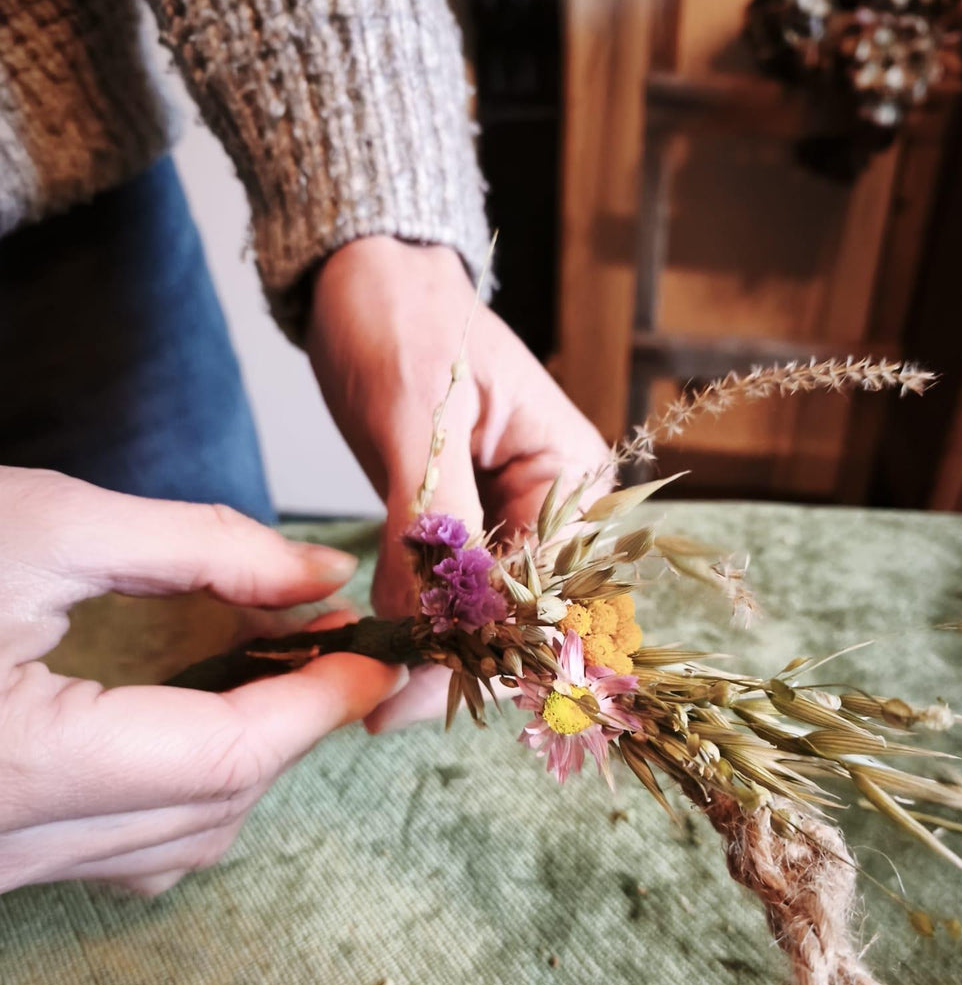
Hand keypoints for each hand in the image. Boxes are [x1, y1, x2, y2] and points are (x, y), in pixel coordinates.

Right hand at [0, 468, 404, 895]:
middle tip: (329, 649)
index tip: (372, 654)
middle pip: (210, 812)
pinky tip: (192, 732)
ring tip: (275, 678)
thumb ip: (197, 547)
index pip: (226, 757)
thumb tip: (316, 573)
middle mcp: (6, 846)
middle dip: (287, 731)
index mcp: (20, 768)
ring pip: (172, 849)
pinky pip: (117, 857)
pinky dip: (181, 798)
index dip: (316, 703)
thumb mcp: (41, 526)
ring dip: (242, 768)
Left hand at [307, 236, 610, 730]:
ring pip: (482, 610)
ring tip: (372, 694)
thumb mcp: (419, 415)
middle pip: (520, 614)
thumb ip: (434, 516)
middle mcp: (555, 505)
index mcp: (571, 476)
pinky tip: (380, 643)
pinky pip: (450, 587)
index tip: (419, 692)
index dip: (489, 649)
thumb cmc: (402, 319)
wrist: (365, 275)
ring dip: (433, 650)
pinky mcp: (467, 520)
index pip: (546, 589)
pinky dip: (417, 618)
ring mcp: (510, 515)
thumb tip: (431, 621)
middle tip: (381, 709)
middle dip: (458, 663)